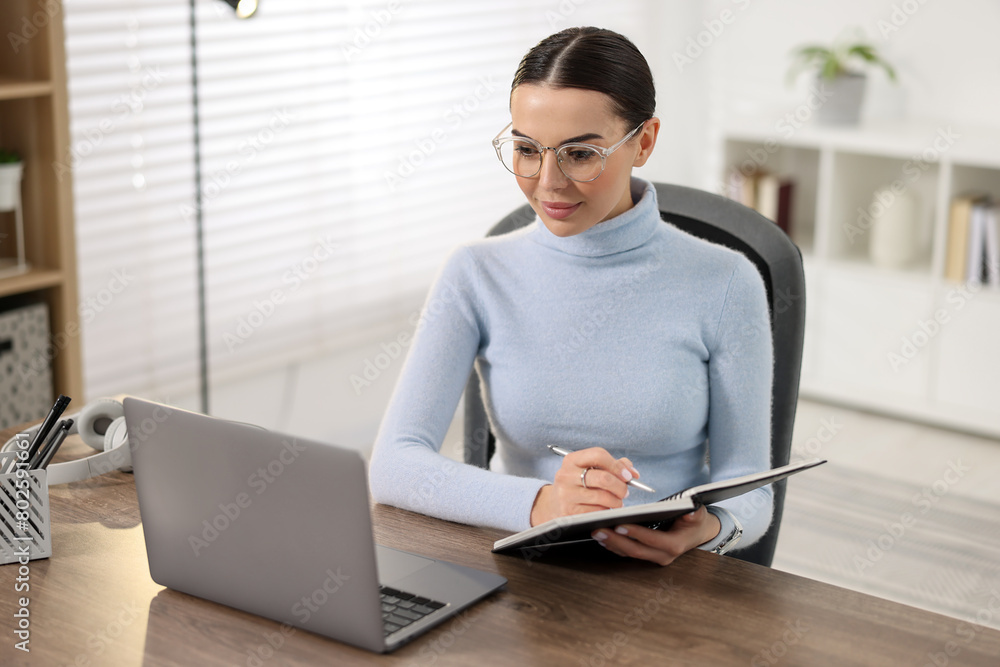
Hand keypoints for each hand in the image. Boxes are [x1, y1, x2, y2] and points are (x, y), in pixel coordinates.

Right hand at [530, 447, 639, 526]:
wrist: (555, 504)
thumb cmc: (579, 485)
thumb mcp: (590, 470)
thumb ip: (614, 466)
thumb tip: (633, 473)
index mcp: (572, 460)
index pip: (598, 455)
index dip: (617, 465)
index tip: (627, 476)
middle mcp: (566, 475)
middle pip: (603, 478)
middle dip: (620, 486)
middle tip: (625, 491)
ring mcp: (566, 494)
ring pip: (603, 497)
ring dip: (616, 501)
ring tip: (617, 502)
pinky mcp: (569, 512)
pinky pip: (597, 511)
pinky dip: (606, 511)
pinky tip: (605, 509)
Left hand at [590, 506, 721, 566]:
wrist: (698, 533)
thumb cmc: (695, 520)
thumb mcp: (698, 513)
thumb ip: (694, 512)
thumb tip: (691, 510)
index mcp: (675, 545)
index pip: (652, 540)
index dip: (635, 533)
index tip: (620, 525)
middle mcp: (664, 555)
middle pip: (636, 550)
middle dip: (616, 540)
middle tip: (599, 529)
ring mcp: (655, 558)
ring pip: (629, 554)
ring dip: (612, 544)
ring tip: (596, 532)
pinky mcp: (647, 555)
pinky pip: (628, 553)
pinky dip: (615, 545)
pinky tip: (603, 537)